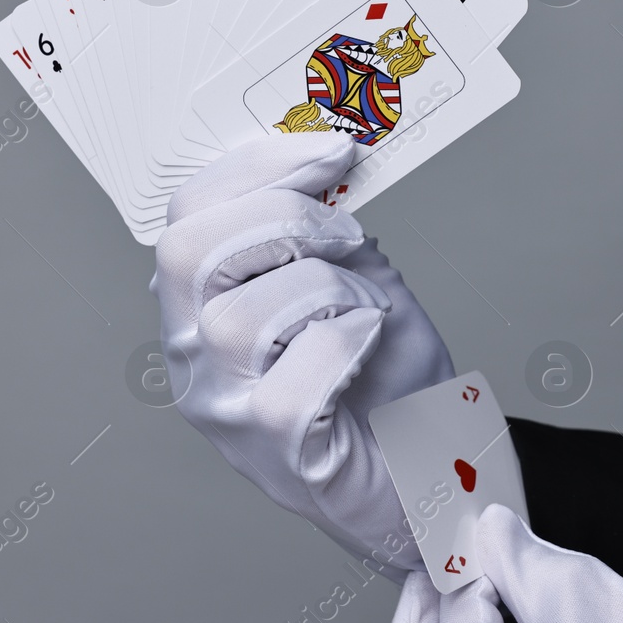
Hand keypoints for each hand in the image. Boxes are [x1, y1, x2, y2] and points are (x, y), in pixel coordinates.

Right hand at [151, 134, 454, 577]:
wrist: (435, 472)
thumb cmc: (389, 385)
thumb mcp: (356, 280)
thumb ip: (326, 231)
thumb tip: (327, 161)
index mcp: (201, 306)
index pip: (186, 216)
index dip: (258, 166)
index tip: (331, 151)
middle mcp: (193, 359)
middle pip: (189, 253)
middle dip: (284, 218)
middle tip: (348, 233)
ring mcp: (225, 409)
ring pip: (239, 316)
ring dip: (327, 288)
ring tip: (367, 307)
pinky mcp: (275, 450)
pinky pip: (293, 377)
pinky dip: (346, 340)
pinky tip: (369, 340)